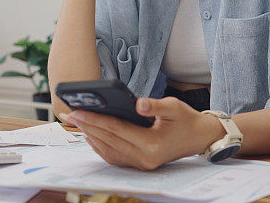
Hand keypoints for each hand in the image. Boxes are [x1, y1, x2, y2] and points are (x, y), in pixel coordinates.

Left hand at [59, 97, 223, 170]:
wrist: (199, 137)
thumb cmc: (186, 120)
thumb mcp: (173, 107)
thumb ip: (154, 105)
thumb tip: (137, 103)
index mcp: (151, 145)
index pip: (116, 130)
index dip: (96, 119)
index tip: (79, 110)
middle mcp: (144, 159)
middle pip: (108, 140)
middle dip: (87, 126)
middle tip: (70, 114)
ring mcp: (141, 165)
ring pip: (108, 151)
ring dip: (90, 136)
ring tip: (77, 122)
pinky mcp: (139, 165)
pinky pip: (114, 156)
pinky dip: (100, 146)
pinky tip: (91, 134)